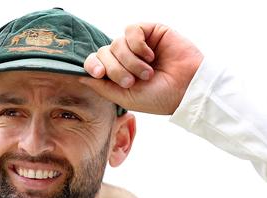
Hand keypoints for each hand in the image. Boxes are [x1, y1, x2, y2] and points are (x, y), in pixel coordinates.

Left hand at [80, 23, 203, 114]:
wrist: (186, 89)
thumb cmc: (158, 98)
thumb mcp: (125, 98)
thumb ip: (102, 87)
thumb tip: (79, 76)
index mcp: (117, 74)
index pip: (95, 62)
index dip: (92, 66)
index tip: (100, 74)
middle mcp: (124, 57)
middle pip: (103, 53)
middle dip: (115, 69)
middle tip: (131, 81)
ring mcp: (136, 44)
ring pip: (116, 43)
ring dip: (130, 61)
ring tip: (147, 72)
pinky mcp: (149, 31)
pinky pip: (130, 30)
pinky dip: (137, 45)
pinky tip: (150, 56)